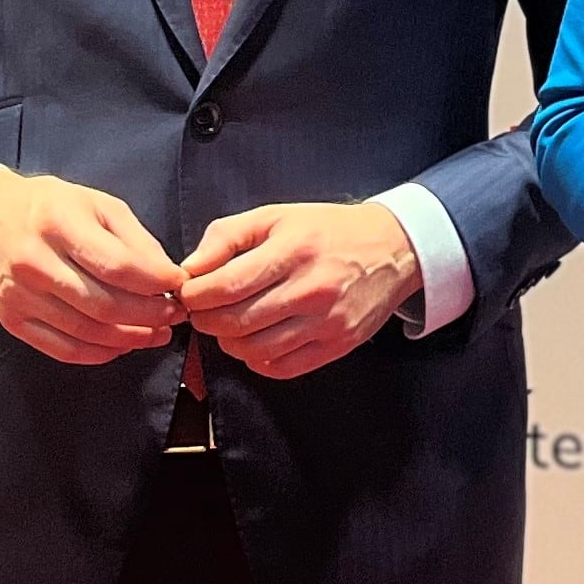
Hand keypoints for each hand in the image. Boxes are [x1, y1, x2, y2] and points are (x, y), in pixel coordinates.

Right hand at [0, 170, 184, 366]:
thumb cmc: (49, 207)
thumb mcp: (96, 204)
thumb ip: (135, 239)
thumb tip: (167, 276)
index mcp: (59, 224)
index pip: (116, 265)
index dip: (155, 282)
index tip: (180, 285)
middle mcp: (34, 263)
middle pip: (103, 303)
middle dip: (149, 314)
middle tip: (175, 314)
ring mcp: (20, 296)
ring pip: (86, 331)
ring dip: (131, 338)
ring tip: (157, 333)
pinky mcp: (12, 320)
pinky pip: (62, 348)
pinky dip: (99, 353)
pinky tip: (123, 344)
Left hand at [177, 200, 422, 378]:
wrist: (394, 249)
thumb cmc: (328, 231)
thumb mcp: (276, 216)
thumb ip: (228, 236)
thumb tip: (190, 268)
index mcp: (293, 251)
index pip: (225, 286)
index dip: (195, 295)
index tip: (189, 293)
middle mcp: (311, 289)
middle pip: (235, 322)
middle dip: (205, 320)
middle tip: (202, 311)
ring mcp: (327, 322)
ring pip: (254, 349)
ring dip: (229, 341)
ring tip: (230, 324)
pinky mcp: (338, 345)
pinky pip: (282, 367)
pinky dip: (258, 359)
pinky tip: (257, 341)